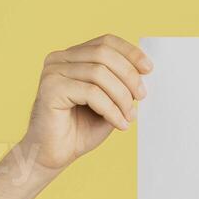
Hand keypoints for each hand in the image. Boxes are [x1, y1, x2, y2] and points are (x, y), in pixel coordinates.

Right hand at [20, 34, 152, 172]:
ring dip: (121, 97)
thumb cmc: (80, 130)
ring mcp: (52, 72)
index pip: (105, 42)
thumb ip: (120, 86)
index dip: (129, 52)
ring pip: (99, 73)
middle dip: (129, 75)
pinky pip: (91, 92)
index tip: (148, 69)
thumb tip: (143, 73)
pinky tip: (119, 124)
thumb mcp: (108, 103)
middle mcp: (59, 59)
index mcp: (72, 57)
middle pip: (104, 54)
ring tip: (130, 116)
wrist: (53, 155)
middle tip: (141, 97)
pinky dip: (111, 109)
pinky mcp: (50, 89)